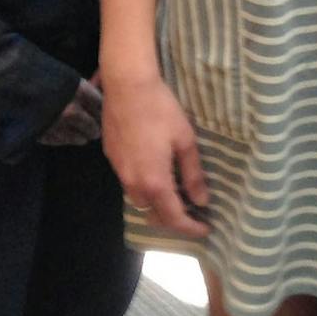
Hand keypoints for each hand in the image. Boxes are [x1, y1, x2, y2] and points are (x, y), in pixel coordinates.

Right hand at [38, 77, 103, 145]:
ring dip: (84, 136)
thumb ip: (83, 88)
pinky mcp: (47, 135)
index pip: (100, 106)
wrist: (12, 84)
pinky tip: (70, 136)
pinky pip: (64, 141)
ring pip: (80, 138)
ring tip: (86, 134)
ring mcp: (59, 124)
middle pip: (93, 126)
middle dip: (95, 127)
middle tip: (97, 128)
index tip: (105, 112)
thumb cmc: (41, 76)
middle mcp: (72, 109)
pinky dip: (68, 139)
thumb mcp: (65, 77)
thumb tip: (100, 97)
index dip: (103, 109)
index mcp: (79, 91)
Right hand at [99, 69, 209, 237]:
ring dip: (156, 202)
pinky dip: (143, 185)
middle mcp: (133, 183)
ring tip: (173, 191)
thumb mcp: (185, 140)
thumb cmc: (161, 110)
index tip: (205, 229)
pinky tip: (153, 169)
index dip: (190, 228)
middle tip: (191, 209)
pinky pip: (129, 182)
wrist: (127, 86)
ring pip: (138, 199)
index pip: (173, 218)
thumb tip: (201, 201)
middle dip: (172, 217)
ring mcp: (119, 171)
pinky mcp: (111, 158)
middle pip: (153, 213)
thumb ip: (192, 174)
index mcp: (155, 182)